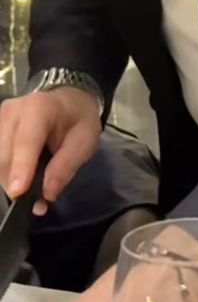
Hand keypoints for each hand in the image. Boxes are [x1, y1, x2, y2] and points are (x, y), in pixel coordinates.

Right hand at [0, 87, 100, 213]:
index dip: (21, 168)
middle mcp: (13, 111)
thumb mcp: (85, 140)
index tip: (17, 192)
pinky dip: (7, 172)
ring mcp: (0, 118)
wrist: (67, 98)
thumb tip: (47, 193)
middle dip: (15, 182)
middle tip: (36, 203)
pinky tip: (20, 181)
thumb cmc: (78, 119)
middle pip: (4, 153)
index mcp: (39, 108)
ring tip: (30, 193)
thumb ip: (66, 166)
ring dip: (10, 180)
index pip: (25, 141)